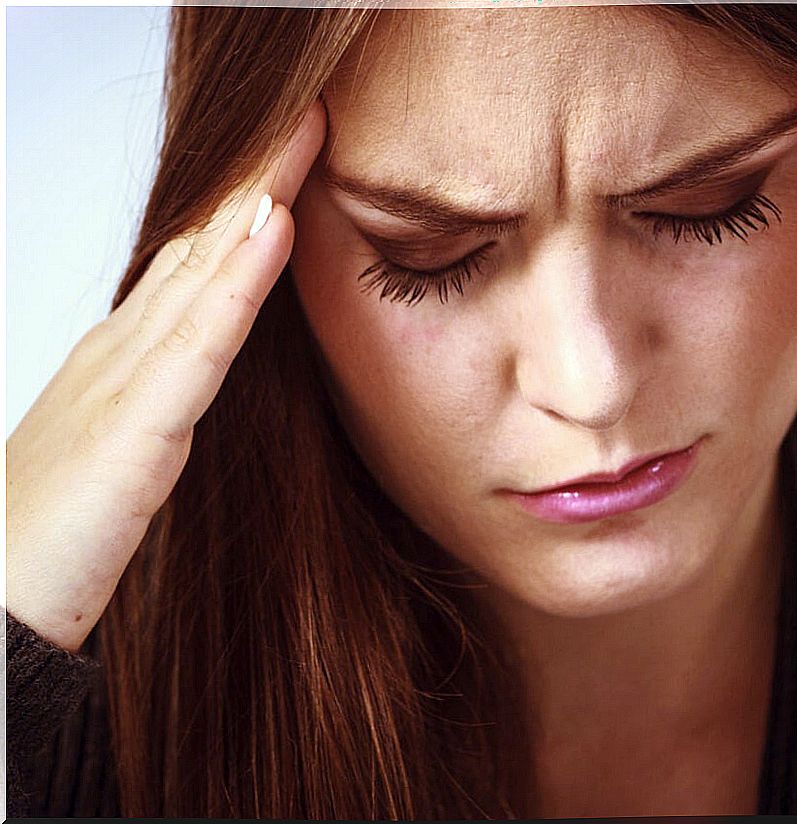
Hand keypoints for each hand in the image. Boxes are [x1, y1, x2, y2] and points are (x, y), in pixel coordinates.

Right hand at [5, 101, 325, 652]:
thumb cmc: (58, 536)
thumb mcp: (129, 447)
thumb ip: (169, 400)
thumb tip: (207, 366)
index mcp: (125, 355)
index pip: (196, 259)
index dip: (246, 201)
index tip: (296, 152)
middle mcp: (122, 348)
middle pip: (200, 243)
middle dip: (256, 175)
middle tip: (306, 112)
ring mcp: (125, 378)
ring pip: (202, 268)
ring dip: (255, 198)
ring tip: (300, 135)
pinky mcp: (137, 425)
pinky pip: (201, 338)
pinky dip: (239, 278)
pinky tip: (271, 227)